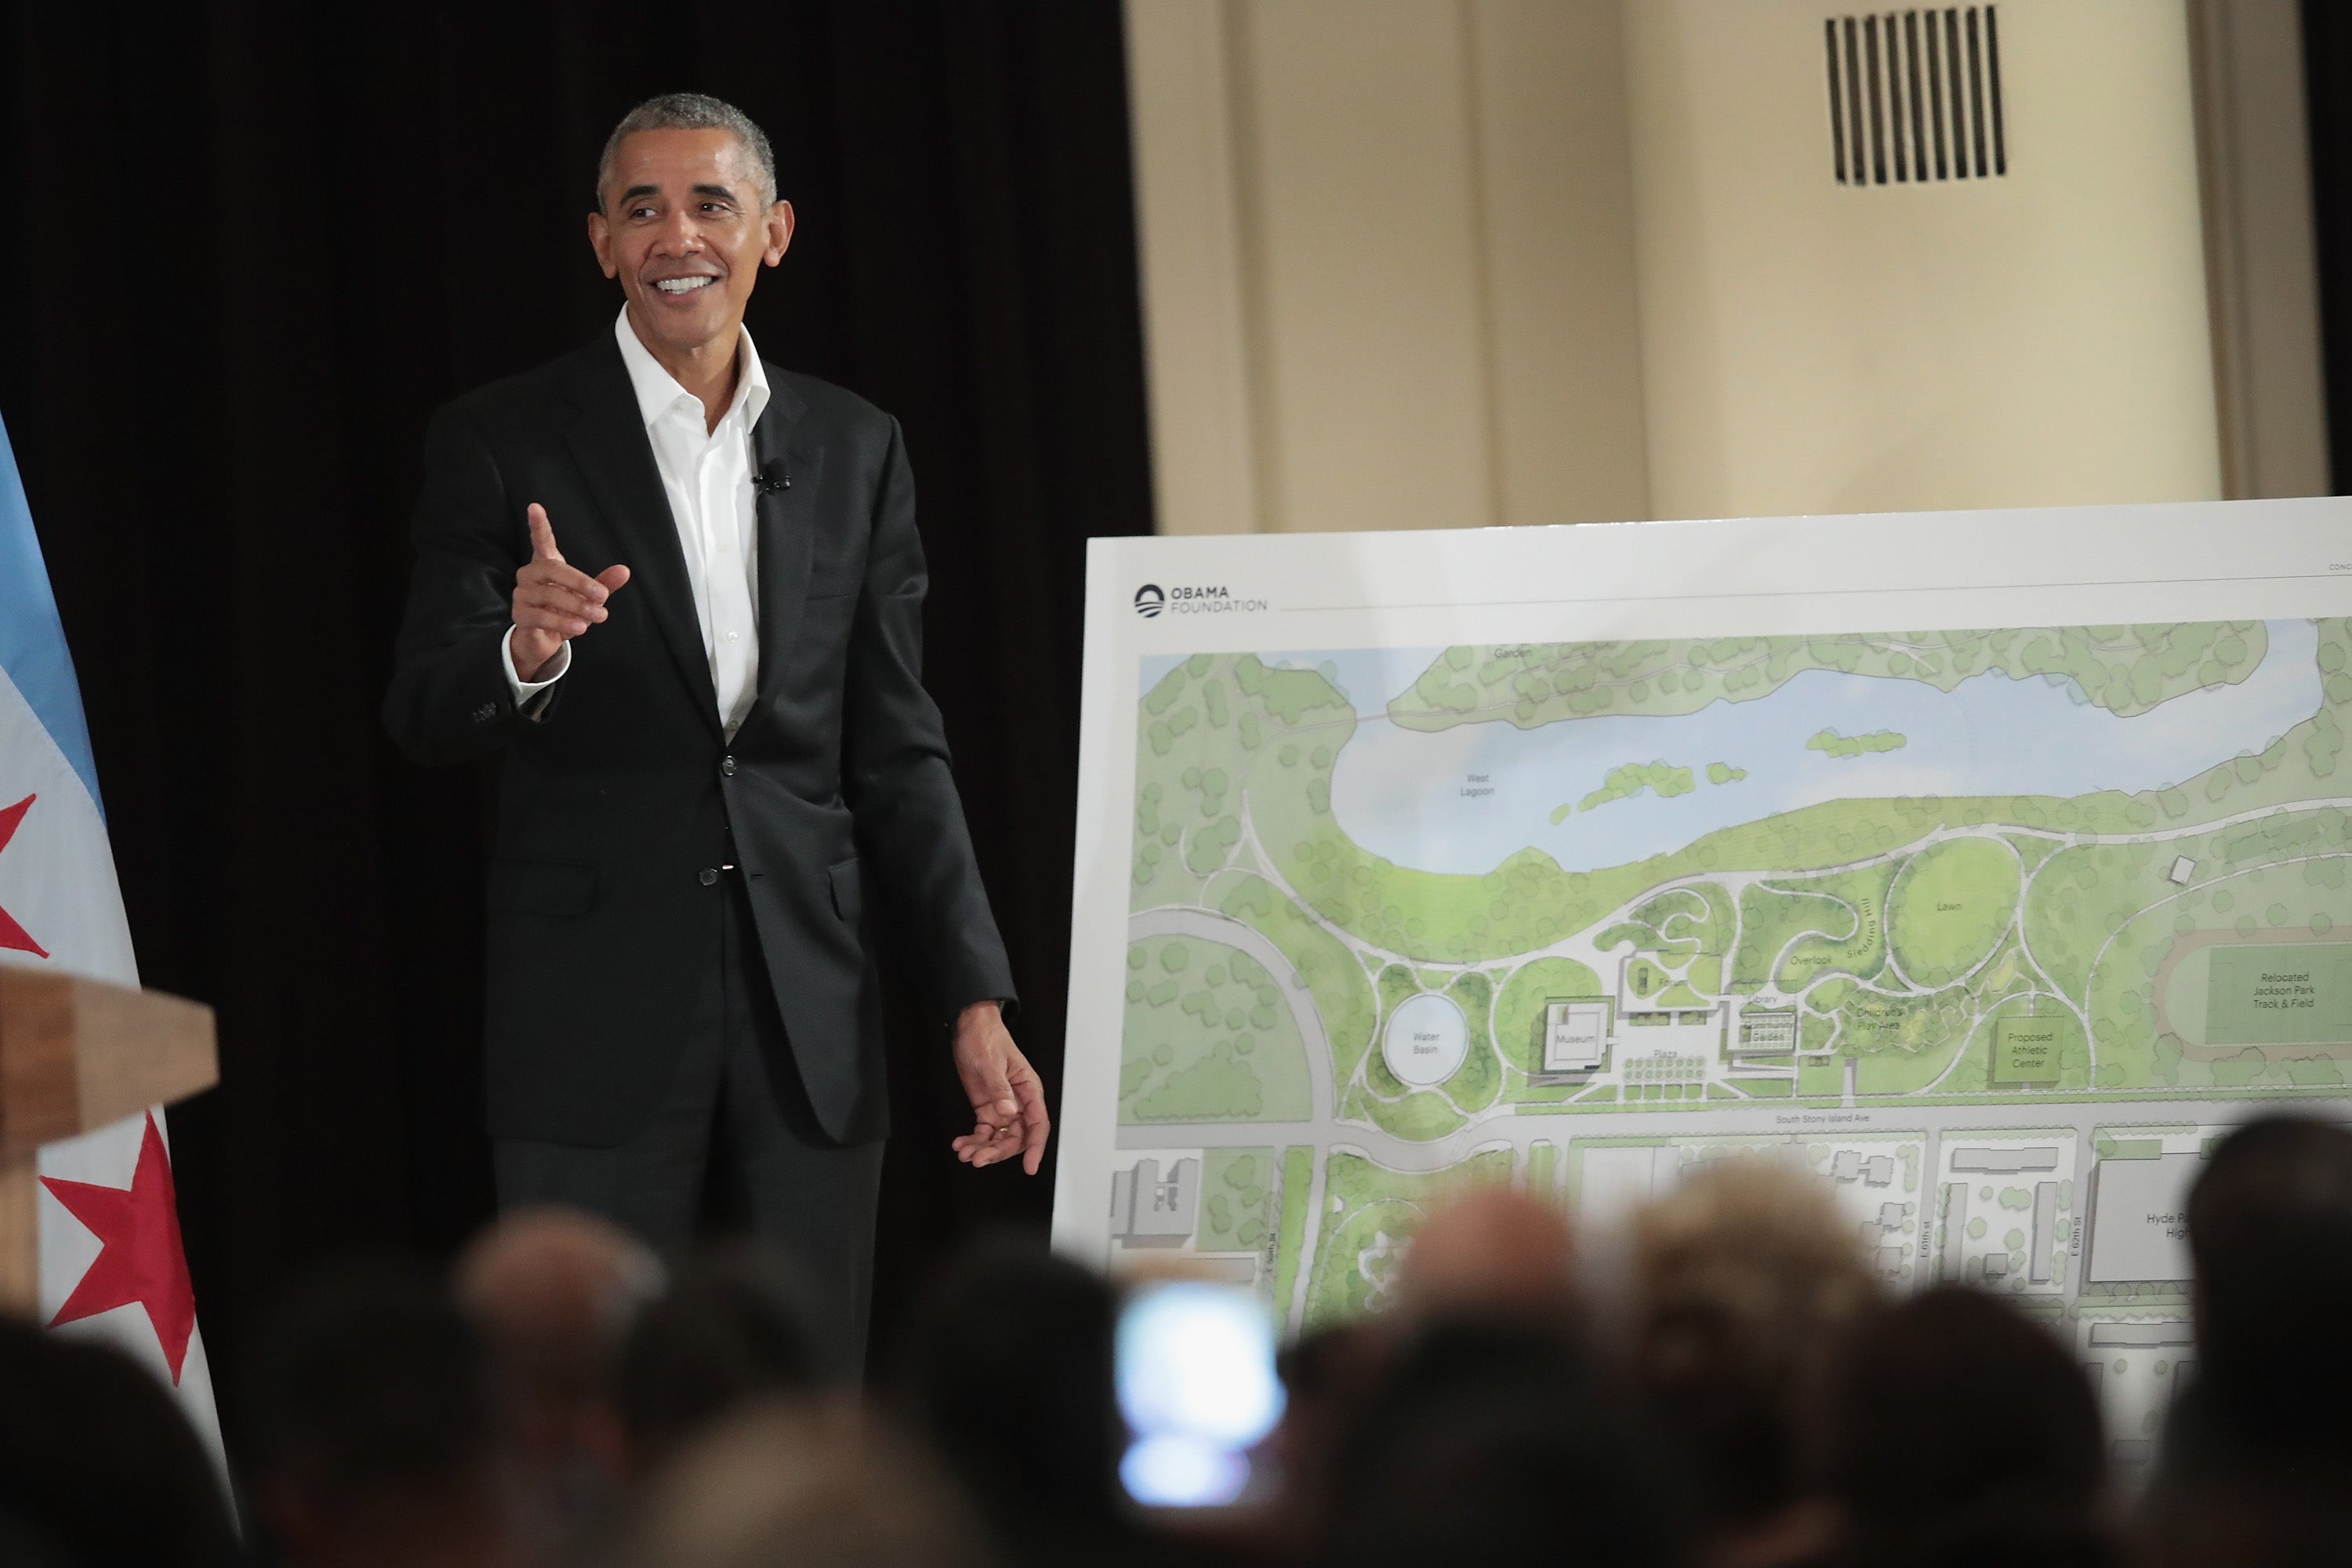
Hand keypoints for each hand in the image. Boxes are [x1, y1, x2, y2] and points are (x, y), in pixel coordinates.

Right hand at [510, 504, 630, 680]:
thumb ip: (604, 584)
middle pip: (551, 568)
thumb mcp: (587, 598)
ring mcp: (522, 595)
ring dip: (577, 606)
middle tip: (602, 596)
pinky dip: (563, 622)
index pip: (541, 541)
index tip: (534, 507)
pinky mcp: (520, 616)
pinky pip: (541, 617)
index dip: (538, 525)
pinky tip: (580, 628)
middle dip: (580, 582)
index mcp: (546, 565)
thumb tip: (625, 570)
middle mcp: (529, 575)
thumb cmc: (565, 612)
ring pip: (549, 594)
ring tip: (599, 616)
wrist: (544, 640)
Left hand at [950, 1002, 1049, 1172]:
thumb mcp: (991, 1063)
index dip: (1035, 1147)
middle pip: (1016, 1137)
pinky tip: (960, 1144)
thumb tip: (1008, 1113)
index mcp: (1029, 1090)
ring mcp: (1003, 1106)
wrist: (969, 1027)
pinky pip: (984, 1131)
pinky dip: (973, 1140)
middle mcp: (1019, 1102)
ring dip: (983, 1149)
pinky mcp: (987, 1108)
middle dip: (998, 1151)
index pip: (1037, 1124)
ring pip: (999, 1138)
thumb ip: (999, 1089)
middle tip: (977, 1159)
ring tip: (964, 1153)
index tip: (1030, 1168)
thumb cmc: (986, 1039)